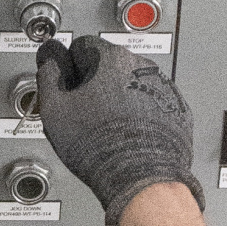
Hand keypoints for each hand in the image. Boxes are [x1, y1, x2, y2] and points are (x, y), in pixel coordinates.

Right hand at [35, 35, 203, 225]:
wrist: (141, 179)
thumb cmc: (99, 146)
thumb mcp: (55, 109)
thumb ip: (48, 76)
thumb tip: (50, 59)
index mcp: (112, 59)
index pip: (82, 47)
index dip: (69, 69)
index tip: (67, 87)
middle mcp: (143, 67)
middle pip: (110, 65)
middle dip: (96, 84)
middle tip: (84, 114)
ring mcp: (164, 90)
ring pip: (133, 86)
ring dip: (120, 99)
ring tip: (107, 129)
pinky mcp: (178, 113)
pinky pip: (153, 106)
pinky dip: (141, 116)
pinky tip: (128, 136)